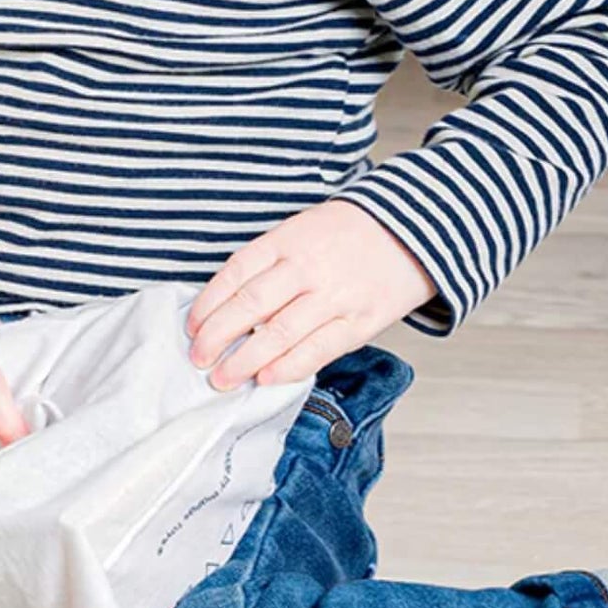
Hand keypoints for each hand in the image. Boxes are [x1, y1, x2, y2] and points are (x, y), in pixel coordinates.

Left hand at [185, 199, 436, 388]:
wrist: (414, 229)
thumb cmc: (348, 234)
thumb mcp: (302, 230)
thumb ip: (268, 263)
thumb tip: (228, 306)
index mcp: (288, 240)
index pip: (236, 274)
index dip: (208, 304)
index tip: (192, 327)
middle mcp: (309, 267)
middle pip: (251, 305)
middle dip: (217, 337)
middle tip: (199, 358)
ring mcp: (336, 296)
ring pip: (279, 333)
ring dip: (245, 360)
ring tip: (222, 378)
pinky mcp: (360, 322)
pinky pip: (318, 350)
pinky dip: (288, 367)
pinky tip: (265, 378)